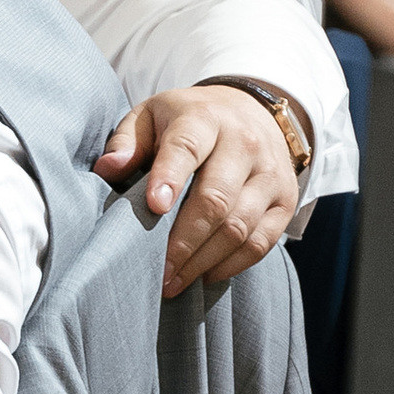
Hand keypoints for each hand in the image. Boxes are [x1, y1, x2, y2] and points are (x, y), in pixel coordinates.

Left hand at [94, 84, 298, 296]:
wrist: (252, 110)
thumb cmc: (187, 121)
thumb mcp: (151, 116)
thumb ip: (127, 141)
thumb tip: (108, 169)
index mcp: (204, 119)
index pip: (187, 147)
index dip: (170, 177)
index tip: (154, 207)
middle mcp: (243, 144)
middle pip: (215, 198)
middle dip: (183, 241)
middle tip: (156, 272)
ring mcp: (269, 174)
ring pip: (239, 226)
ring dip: (203, 261)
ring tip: (173, 283)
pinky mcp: (285, 200)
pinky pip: (262, 242)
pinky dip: (232, 265)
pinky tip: (204, 275)